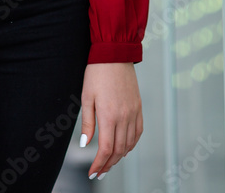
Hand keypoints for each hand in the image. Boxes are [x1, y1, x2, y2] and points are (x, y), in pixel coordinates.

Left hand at [80, 62, 142, 179]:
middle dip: (108, 164)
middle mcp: (124, 116)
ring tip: (109, 162)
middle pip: (118, 150)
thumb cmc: (96, 73)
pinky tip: (124, 147)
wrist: (115, 53)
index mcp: (109, 115)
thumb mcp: (86, 97)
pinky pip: (138, 132)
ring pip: (129, 144)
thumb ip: (87, 123)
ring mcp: (133, 112)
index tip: (92, 172)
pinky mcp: (138, 107)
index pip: (106, 149)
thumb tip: (85, 145)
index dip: (98, 164)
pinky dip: (131, 144)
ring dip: (120, 157)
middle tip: (99, 172)